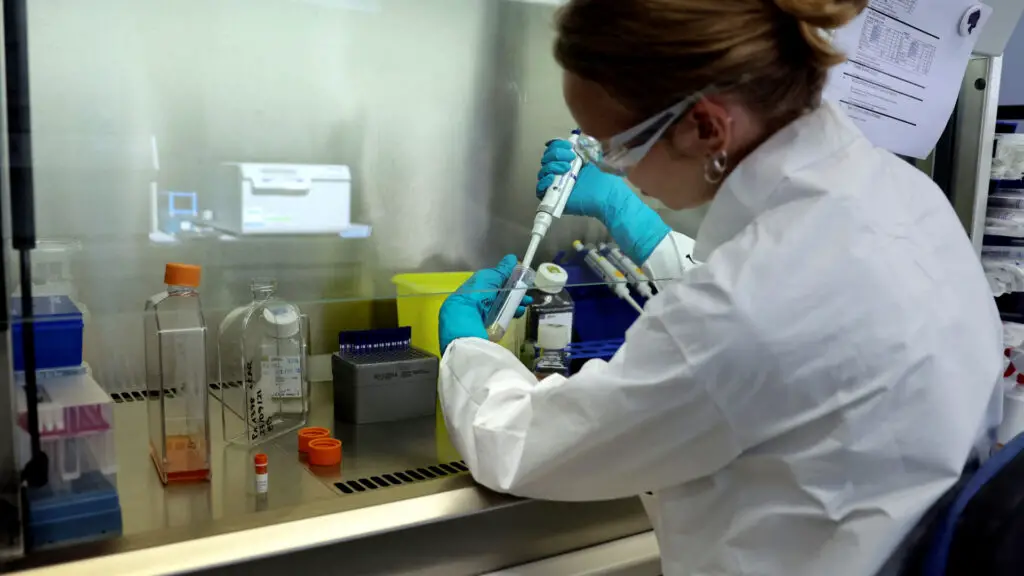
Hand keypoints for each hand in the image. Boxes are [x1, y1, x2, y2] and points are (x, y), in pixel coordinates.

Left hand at [438, 255, 532, 354]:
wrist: (466, 318)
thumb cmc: (477, 293)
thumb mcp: (490, 277)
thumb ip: (503, 270)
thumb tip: (512, 258)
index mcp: (479, 285)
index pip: (497, 281)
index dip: (510, 280)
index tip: (522, 279)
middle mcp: (482, 298)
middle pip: (503, 293)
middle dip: (516, 292)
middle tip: (527, 293)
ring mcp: (486, 311)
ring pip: (505, 305)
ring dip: (517, 303)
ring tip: (526, 303)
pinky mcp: (491, 323)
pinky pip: (504, 316)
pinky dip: (513, 313)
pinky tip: (519, 311)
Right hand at [536, 139, 671, 264]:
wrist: (607, 197)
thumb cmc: (604, 179)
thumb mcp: (595, 158)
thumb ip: (585, 147)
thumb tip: (577, 138)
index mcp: (569, 161)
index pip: (554, 149)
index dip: (558, 145)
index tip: (569, 146)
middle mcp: (560, 172)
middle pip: (546, 158)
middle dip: (556, 154)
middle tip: (571, 158)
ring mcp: (556, 184)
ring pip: (543, 171)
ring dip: (552, 166)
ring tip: (566, 169)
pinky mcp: (553, 197)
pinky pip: (540, 189)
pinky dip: (544, 181)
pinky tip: (552, 178)